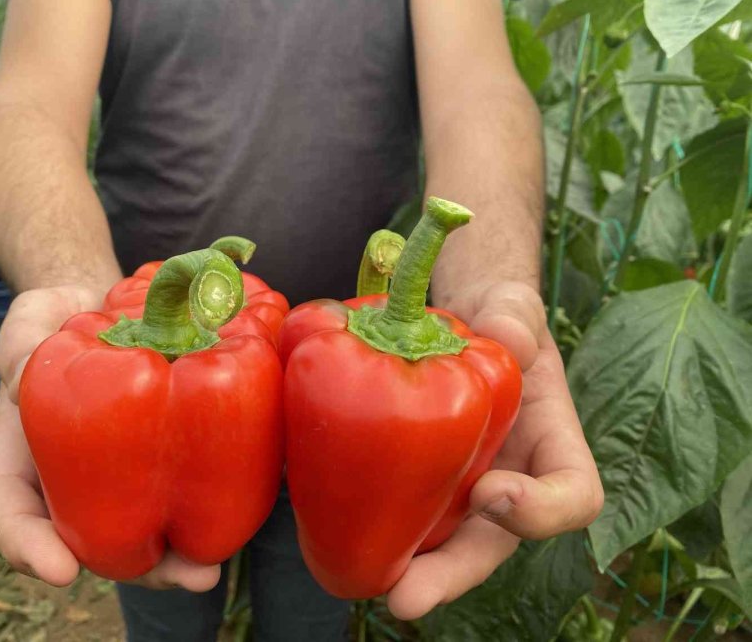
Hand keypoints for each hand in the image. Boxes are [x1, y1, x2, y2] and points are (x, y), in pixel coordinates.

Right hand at [0, 285, 221, 591]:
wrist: (107, 309)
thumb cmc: (59, 320)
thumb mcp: (30, 320)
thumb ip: (19, 342)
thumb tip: (25, 378)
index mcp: (26, 456)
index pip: (12, 514)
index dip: (28, 549)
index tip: (60, 571)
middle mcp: (75, 479)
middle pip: (94, 543)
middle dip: (137, 569)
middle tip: (179, 576)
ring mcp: (123, 474)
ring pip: (144, 532)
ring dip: (176, 560)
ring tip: (207, 571)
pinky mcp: (166, 456)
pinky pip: (181, 492)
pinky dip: (209, 510)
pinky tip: (238, 517)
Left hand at [386, 281, 603, 619]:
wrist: (462, 326)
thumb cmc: (497, 320)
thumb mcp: (512, 308)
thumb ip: (516, 315)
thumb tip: (511, 338)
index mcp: (551, 445)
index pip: (574, 496)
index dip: (543, 510)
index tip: (493, 491)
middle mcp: (510, 482)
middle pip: (493, 544)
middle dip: (451, 574)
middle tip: (405, 596)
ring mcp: (462, 489)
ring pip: (441, 545)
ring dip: (406, 571)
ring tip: (360, 580)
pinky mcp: (418, 482)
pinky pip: (402, 514)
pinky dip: (371, 528)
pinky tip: (329, 529)